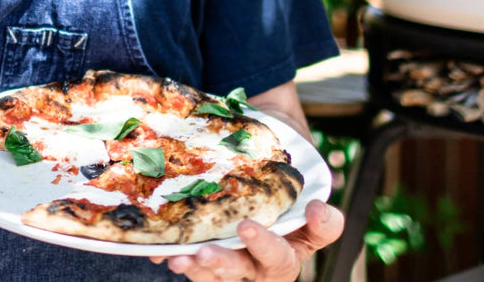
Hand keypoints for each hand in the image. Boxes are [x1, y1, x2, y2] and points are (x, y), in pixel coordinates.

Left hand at [151, 200, 343, 280]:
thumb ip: (324, 222)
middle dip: (220, 263)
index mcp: (283, 260)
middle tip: (203, 253)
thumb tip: (318, 210)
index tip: (246, 226)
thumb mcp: (313, 221)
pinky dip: (171, 256)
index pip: (276, 256)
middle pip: (237, 271)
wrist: (269, 208)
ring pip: (208, 275)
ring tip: (177, 258)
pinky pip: (187, 265)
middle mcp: (253, 271)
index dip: (262, 244)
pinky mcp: (203, 266)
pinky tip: (159, 250)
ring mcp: (225, 271)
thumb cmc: (292, 216)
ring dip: (192, 266)